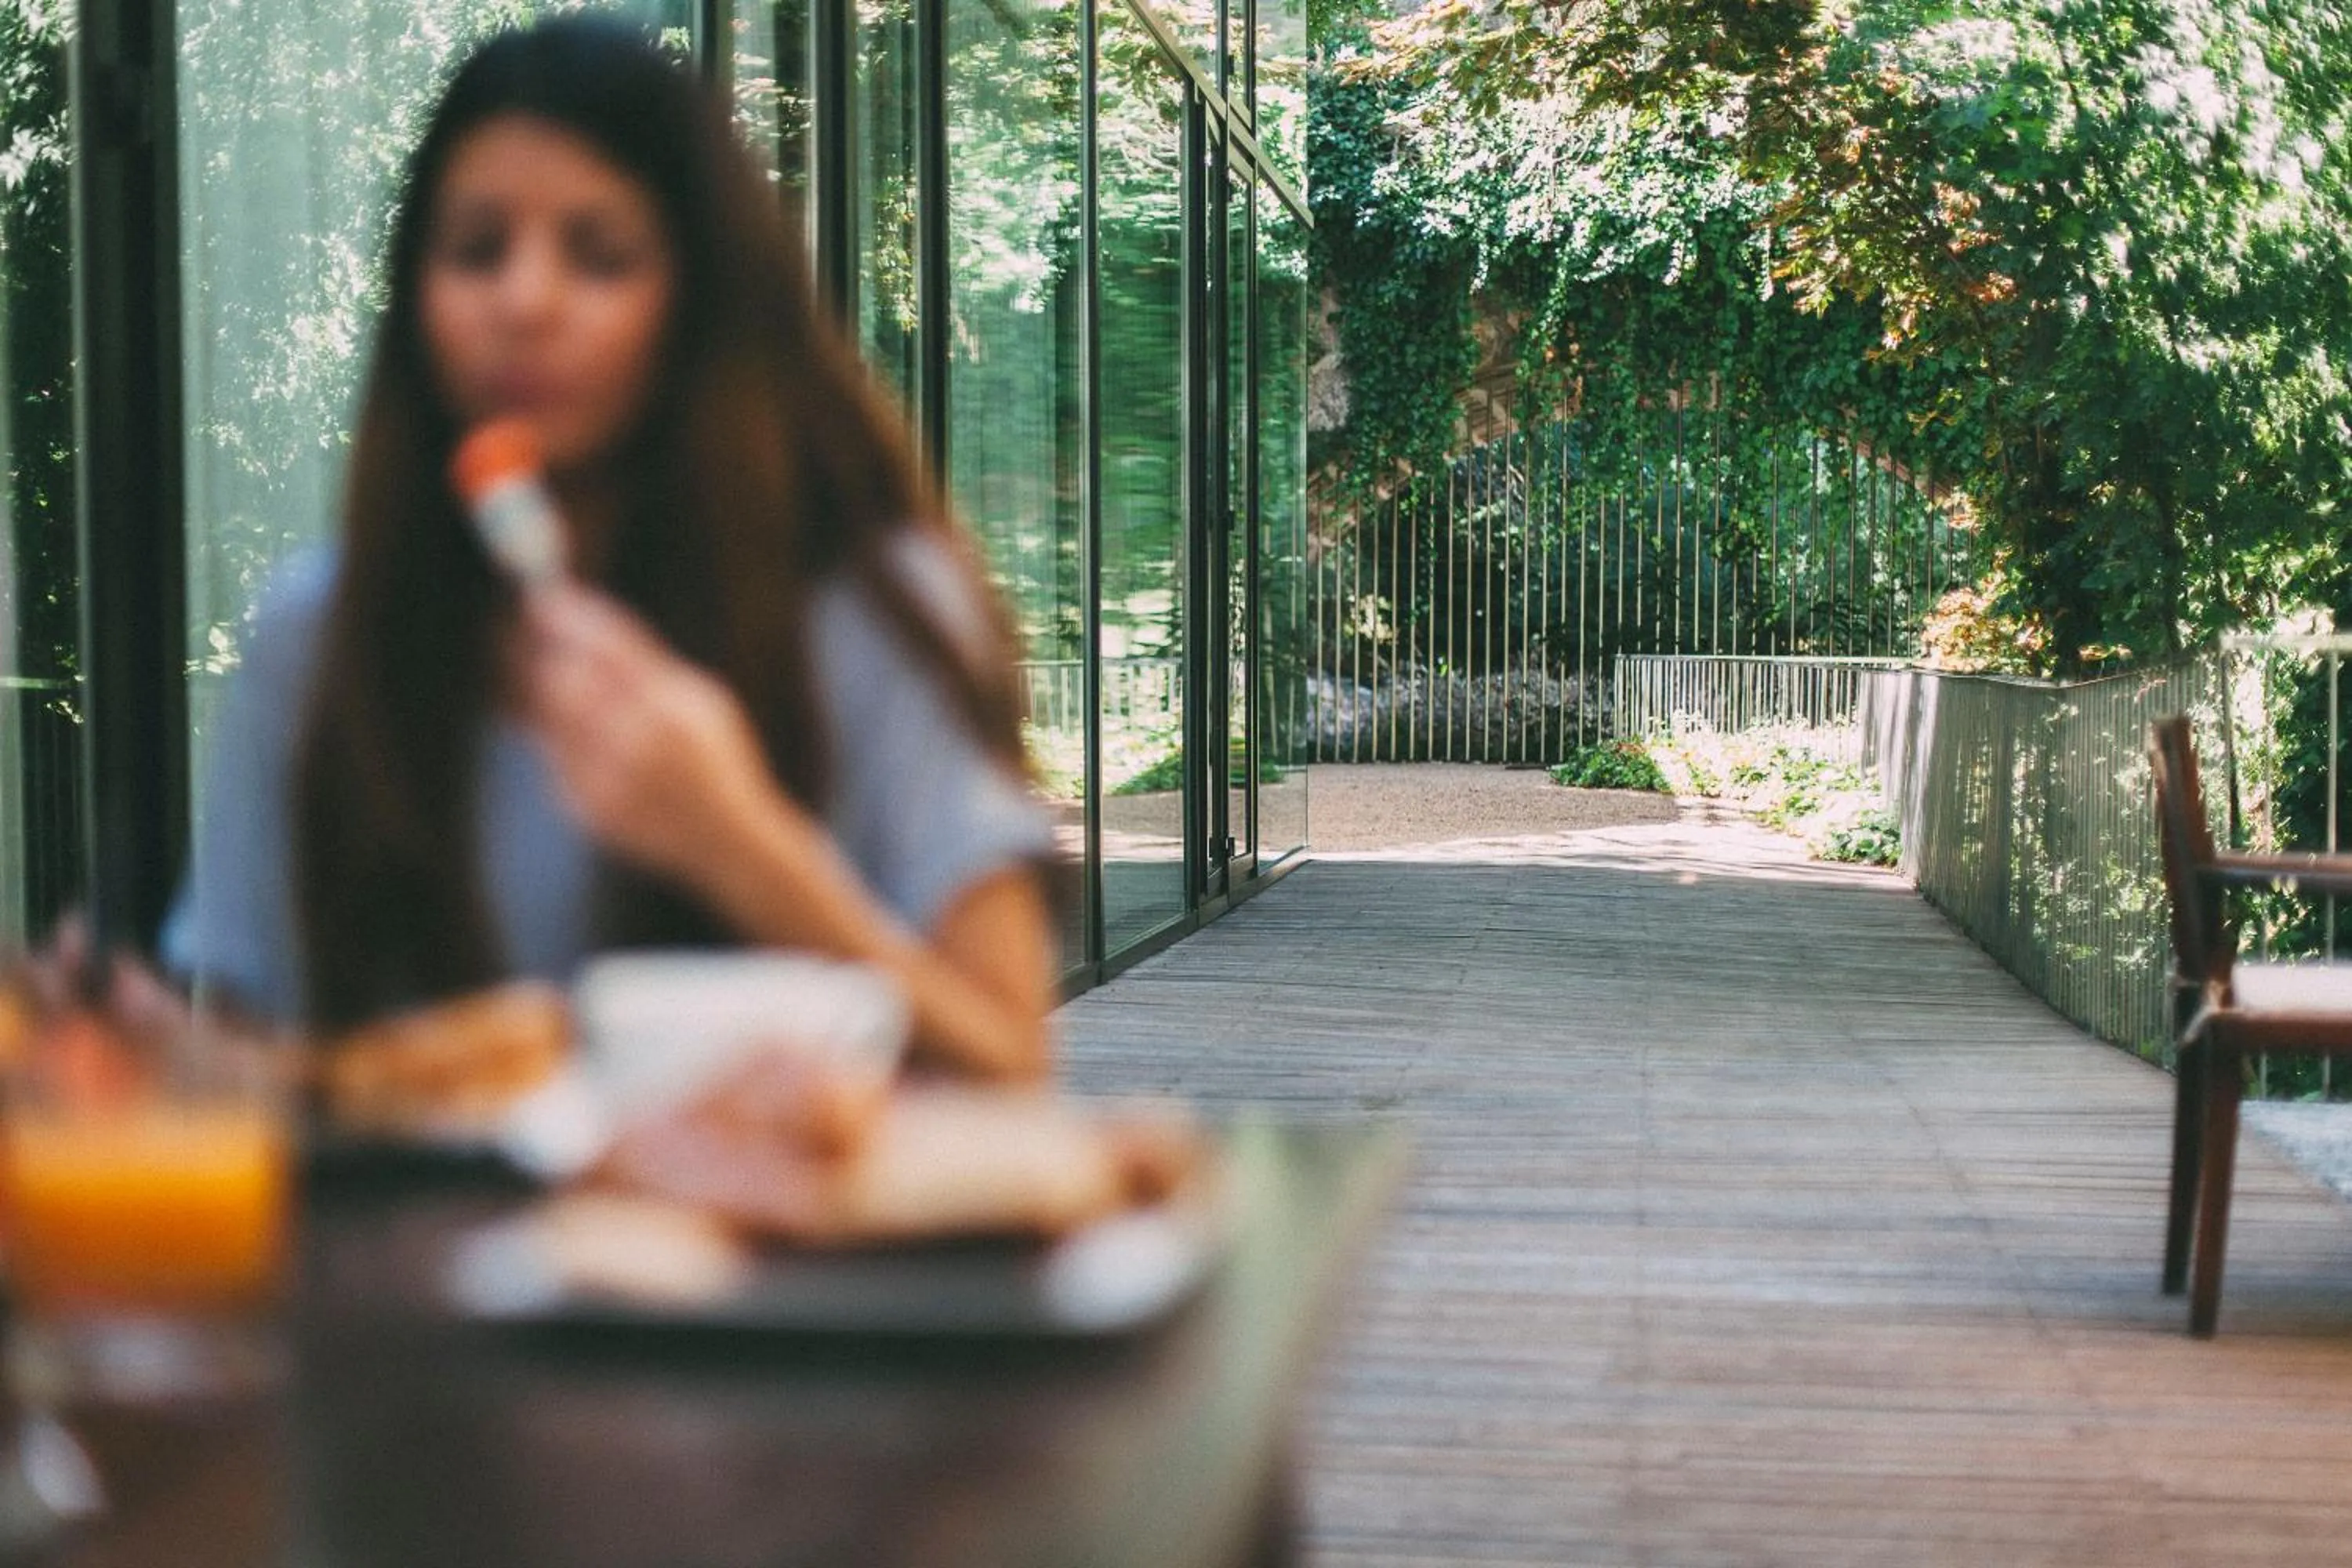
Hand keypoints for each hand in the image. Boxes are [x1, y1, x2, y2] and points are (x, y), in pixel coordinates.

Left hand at [514, 583, 813, 897]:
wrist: (724, 840)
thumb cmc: (715, 761)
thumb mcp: (704, 704)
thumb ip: (652, 667)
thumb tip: (591, 620)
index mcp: (673, 712)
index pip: (610, 650)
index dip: (573, 620)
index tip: (548, 599)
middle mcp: (638, 746)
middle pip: (569, 682)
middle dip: (547, 654)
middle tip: (531, 635)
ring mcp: (610, 780)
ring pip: (553, 718)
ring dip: (543, 689)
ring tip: (548, 675)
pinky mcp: (589, 807)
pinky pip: (555, 755)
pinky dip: (555, 732)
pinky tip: (569, 726)